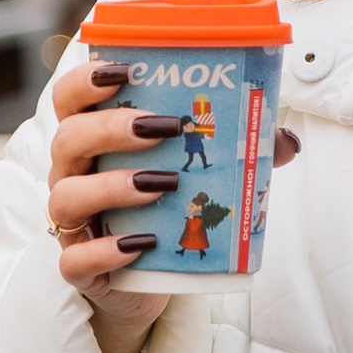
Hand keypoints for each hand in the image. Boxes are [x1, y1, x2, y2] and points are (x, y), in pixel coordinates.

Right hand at [48, 63, 299, 352]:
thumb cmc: (164, 209)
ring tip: (163, 185)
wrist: (149, 279)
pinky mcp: (80, 267)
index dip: (85, 81)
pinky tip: (142, 244)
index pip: (69, 100)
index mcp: (93, 141)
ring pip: (67, 196)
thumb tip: (285, 141)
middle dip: (112, 127)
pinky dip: (106, 251)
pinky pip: (76, 259)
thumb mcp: (195, 173)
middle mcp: (73, 175)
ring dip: (113, 186)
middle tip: (165, 128)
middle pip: (68, 139)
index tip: (123, 72)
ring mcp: (73, 223)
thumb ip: (237, 151)